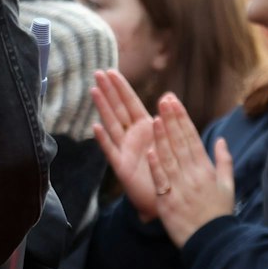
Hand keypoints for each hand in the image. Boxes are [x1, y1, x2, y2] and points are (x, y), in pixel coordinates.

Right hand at [92, 69, 159, 218]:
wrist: (169, 197)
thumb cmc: (171, 169)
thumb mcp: (173, 141)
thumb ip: (169, 119)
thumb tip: (168, 95)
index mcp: (146, 128)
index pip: (131, 103)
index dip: (121, 87)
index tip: (111, 71)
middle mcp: (132, 136)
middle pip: (118, 109)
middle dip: (108, 91)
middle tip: (97, 73)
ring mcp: (125, 150)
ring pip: (112, 124)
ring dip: (103, 108)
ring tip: (94, 91)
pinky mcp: (122, 167)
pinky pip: (111, 151)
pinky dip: (103, 140)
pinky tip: (95, 127)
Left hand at [146, 94, 234, 248]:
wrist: (212, 241)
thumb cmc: (218, 213)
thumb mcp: (227, 185)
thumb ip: (224, 161)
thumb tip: (221, 140)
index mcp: (206, 169)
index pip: (192, 138)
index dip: (182, 119)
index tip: (174, 102)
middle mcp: (193, 175)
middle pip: (180, 143)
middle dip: (171, 120)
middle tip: (163, 99)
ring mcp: (180, 187)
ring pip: (169, 158)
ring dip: (162, 137)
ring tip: (155, 117)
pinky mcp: (168, 201)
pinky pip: (161, 181)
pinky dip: (156, 166)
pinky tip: (150, 151)